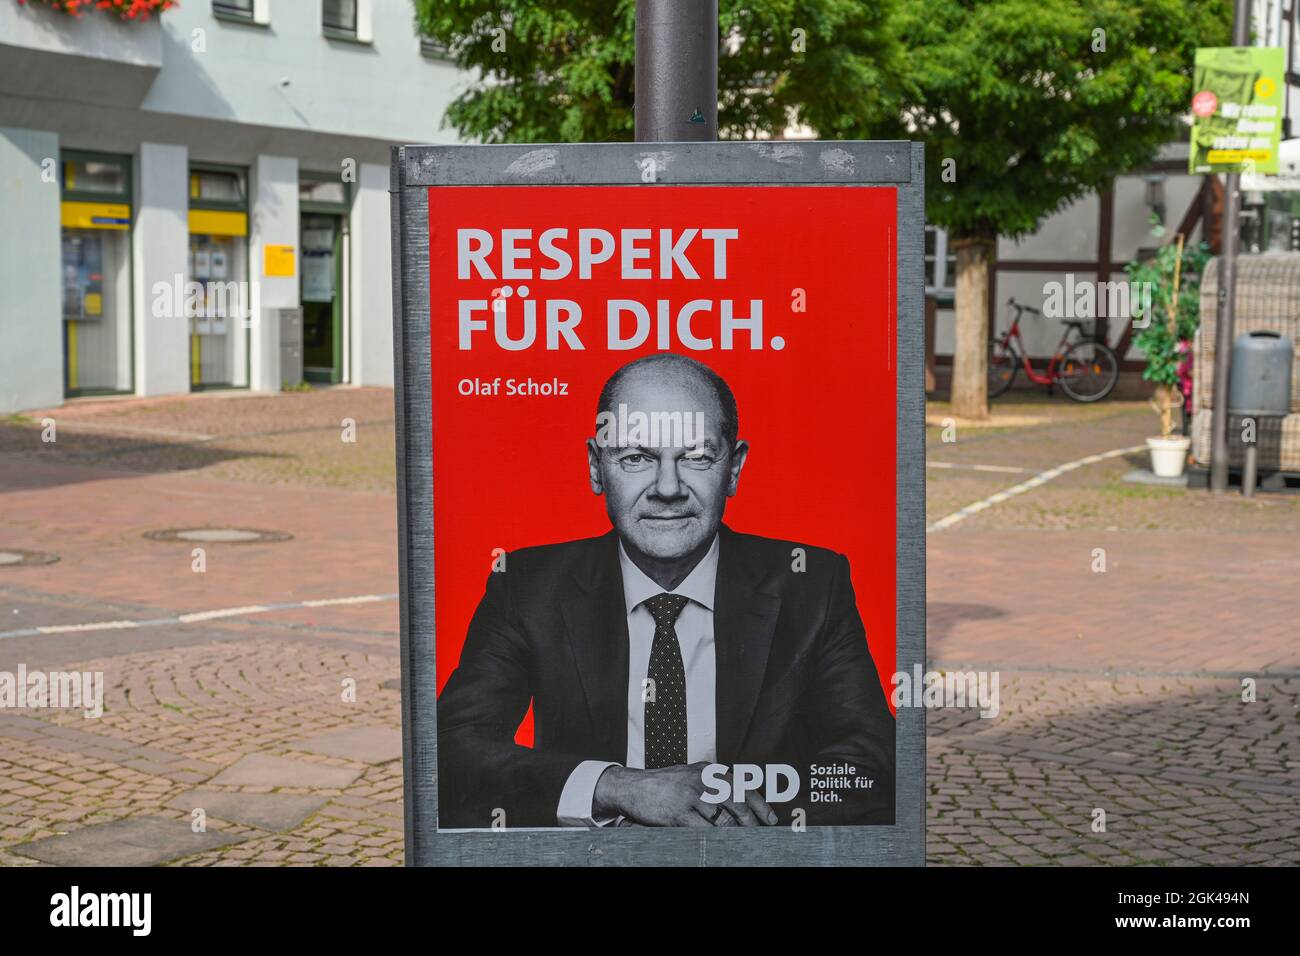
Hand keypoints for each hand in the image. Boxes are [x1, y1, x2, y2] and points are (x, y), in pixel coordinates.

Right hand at [594, 763, 777, 826]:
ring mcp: (690, 796)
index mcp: (708, 769)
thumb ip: (712, 785)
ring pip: (723, 818)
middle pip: (737, 802)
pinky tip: (720, 845)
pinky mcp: (679, 813)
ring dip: (734, 833)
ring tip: (741, 843)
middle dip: (751, 821)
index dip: (760, 804)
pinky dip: (715, 840)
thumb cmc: (664, 786)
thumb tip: (741, 805)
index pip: (742, 785)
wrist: (631, 787)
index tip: (771, 819)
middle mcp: (702, 779)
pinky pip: (704, 830)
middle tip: (757, 834)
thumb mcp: (690, 776)